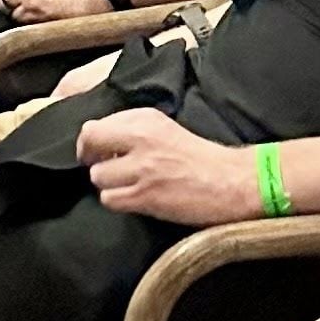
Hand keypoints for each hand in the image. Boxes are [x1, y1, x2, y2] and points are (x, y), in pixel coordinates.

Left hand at [77, 112, 256, 227]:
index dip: (91, 142)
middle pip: (89, 143)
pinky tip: (133, 199)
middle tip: (104, 167)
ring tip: (126, 186)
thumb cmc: (199, 157)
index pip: (94, 125)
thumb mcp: (164, 128)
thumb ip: (133, 129)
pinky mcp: (145, 195)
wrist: (230, 181)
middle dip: (91, 159)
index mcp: (144, 118)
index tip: (97, 151)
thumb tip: (100, 140)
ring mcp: (142, 168)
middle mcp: (140, 138)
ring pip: (97, 176)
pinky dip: (117, 202)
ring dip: (108, 184)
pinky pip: (110, 200)